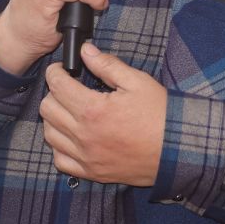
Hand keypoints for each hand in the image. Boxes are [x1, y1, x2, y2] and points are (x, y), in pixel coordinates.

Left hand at [41, 42, 165, 186]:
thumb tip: (86, 51)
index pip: (56, 85)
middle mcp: (84, 135)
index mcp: (92, 110)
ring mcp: (86, 156)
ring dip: (55, 119)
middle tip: (68, 89)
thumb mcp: (137, 82)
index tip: (61, 70)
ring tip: (70, 111)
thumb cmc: (160, 115)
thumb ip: (107, 65)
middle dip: (54, 93)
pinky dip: (60, 147)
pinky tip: (72, 137)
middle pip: (47, 109)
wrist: (177, 150)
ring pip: (50, 134)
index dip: (55, 72)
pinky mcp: (92, 172)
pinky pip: (61, 160)